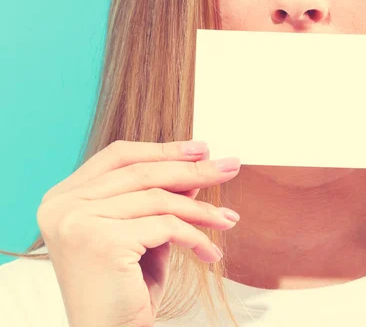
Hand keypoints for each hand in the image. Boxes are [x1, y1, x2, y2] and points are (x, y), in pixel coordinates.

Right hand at [36, 140, 241, 326]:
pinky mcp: (101, 241)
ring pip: (158, 199)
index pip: (119, 156)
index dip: (162, 149)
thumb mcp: (145, 232)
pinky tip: (209, 252)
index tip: (201, 149)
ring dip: (201, 210)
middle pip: (143, 172)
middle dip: (193, 170)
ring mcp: (78, 221)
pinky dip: (195, 237)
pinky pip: (166, 226)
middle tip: (230, 167)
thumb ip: (162, 196)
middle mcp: (62, 206)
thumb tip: (196, 162)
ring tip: (227, 219)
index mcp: (63, 197)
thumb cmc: (124, 289)